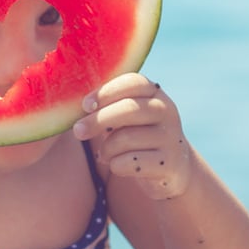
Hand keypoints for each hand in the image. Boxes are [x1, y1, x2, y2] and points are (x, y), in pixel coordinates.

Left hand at [73, 73, 192, 200]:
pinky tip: (118, 165)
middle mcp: (167, 111)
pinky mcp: (170, 163)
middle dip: (98, 120)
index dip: (106, 92)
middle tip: (78, 131)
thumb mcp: (127, 115)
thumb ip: (109, 105)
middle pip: (129, 109)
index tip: (86, 105)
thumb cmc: (138, 134)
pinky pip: (131, 163)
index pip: (133, 82)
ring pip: (126, 138)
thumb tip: (75, 103)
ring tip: (105, 154)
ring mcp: (171, 137)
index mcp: (155, 93)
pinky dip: (116, 165)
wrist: (173, 166)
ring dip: (106, 149)